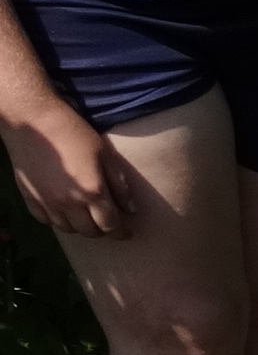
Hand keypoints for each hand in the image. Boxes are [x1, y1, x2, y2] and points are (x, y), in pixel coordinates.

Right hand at [3, 101, 136, 237]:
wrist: (33, 121)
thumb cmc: (74, 133)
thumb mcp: (106, 155)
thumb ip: (119, 184)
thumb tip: (131, 210)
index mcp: (92, 192)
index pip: (110, 225)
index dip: (121, 233)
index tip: (127, 233)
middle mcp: (69, 203)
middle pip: (89, 232)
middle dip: (102, 231)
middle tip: (108, 224)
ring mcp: (47, 202)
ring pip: (67, 229)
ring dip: (80, 227)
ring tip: (87, 218)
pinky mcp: (29, 197)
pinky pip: (45, 220)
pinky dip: (57, 221)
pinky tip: (63, 212)